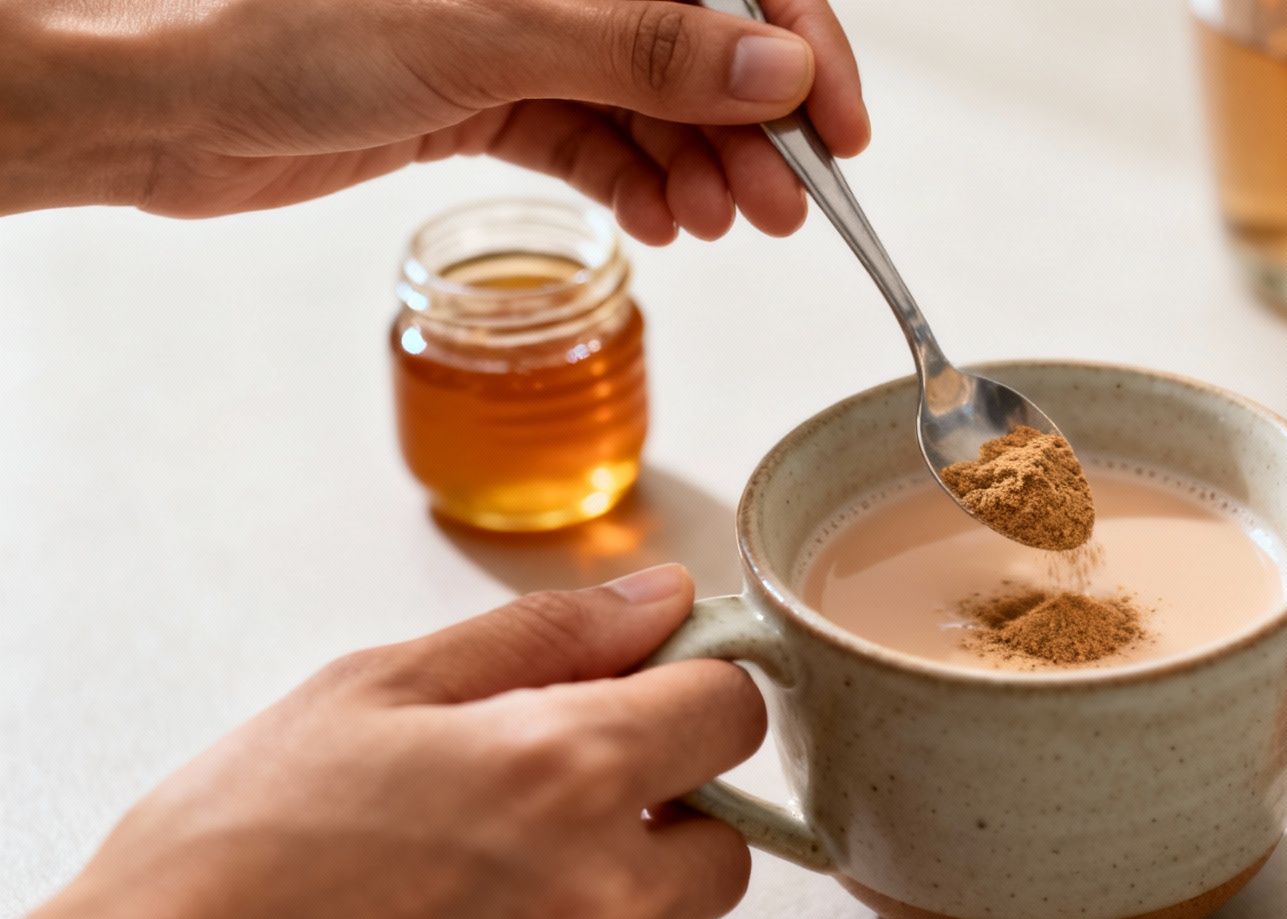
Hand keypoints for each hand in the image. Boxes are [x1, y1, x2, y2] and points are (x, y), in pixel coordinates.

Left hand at [0, 0, 868, 241]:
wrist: (156, 99)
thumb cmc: (279, 28)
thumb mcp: (487, 32)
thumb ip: (641, 46)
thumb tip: (773, 65)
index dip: (794, 45)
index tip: (834, 128)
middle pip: (696, 44)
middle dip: (750, 127)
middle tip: (782, 206)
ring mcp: (515, 36)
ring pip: (650, 101)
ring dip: (698, 166)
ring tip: (719, 225)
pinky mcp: (481, 98)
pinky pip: (591, 141)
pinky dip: (634, 185)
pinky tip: (660, 224)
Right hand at [0, 565, 763, 918]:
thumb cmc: (231, 860)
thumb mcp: (372, 690)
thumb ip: (543, 635)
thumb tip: (658, 601)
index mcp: (566, 770)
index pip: (730, 712)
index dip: (691, 691)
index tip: (649, 696)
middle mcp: (602, 892)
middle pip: (727, 839)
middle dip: (663, 809)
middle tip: (556, 799)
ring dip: (630, 901)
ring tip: (504, 884)